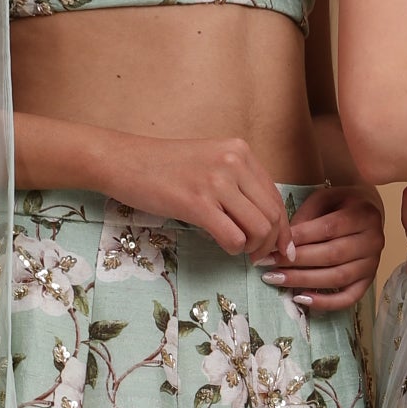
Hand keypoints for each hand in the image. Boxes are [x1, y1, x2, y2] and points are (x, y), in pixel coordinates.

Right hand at [107, 133, 291, 259]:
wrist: (123, 160)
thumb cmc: (164, 166)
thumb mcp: (210, 162)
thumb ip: (237, 183)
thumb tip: (265, 221)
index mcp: (240, 151)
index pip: (276, 197)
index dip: (283, 229)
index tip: (281, 248)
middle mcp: (233, 162)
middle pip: (272, 215)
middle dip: (271, 243)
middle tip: (257, 256)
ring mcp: (216, 181)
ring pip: (258, 228)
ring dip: (252, 248)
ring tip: (240, 250)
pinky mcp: (197, 202)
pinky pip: (233, 237)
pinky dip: (233, 248)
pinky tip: (223, 245)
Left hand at [263, 181, 384, 311]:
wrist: (367, 214)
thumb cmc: (340, 205)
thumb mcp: (324, 199)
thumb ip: (306, 217)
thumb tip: (285, 243)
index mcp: (364, 214)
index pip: (328, 229)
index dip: (300, 239)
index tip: (273, 246)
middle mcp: (373, 240)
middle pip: (332, 255)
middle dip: (296, 262)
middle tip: (268, 265)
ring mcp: (373, 264)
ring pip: (338, 277)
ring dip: (304, 281)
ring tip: (276, 279)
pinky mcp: (368, 281)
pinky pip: (348, 298)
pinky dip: (325, 303)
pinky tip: (302, 299)